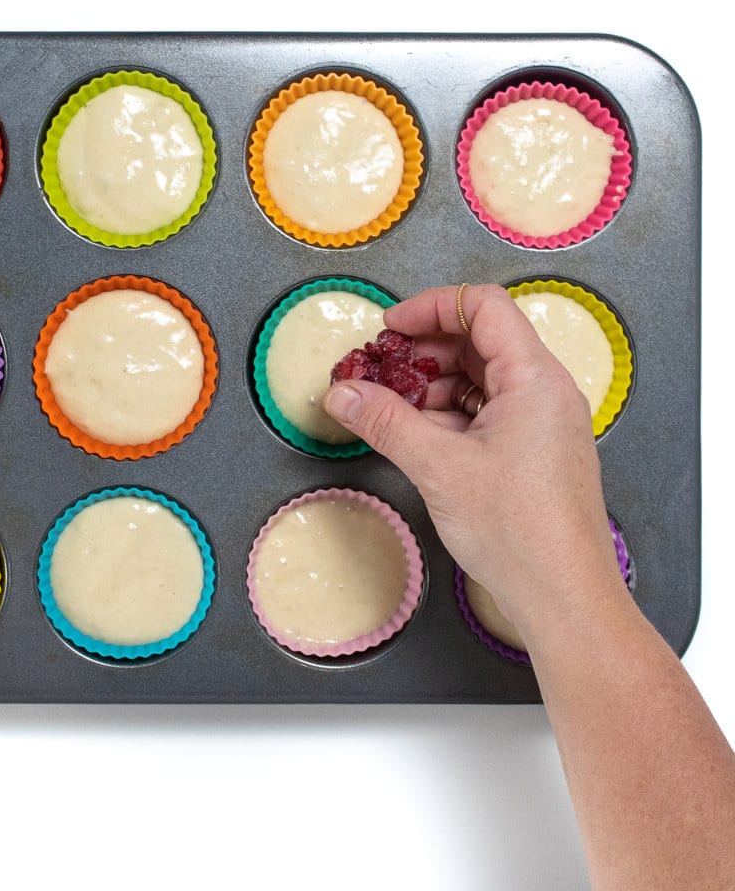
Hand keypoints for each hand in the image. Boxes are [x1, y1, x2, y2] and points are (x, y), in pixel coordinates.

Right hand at [323, 283, 623, 638]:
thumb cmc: (518, 531)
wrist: (562, 597)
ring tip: (390, 411)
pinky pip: (486, 412)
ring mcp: (541, 422)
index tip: (388, 330)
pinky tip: (416, 437)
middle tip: (378, 374)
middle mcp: (544, 391)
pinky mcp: (532, 451)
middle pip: (479, 341)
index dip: (431, 307)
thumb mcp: (438, 467)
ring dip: (432, 386)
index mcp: (534, 378)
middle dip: (423, 352)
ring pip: (480, 379)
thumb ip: (385, 421)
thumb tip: (341, 393)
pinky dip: (448, 416)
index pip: (483, 307)